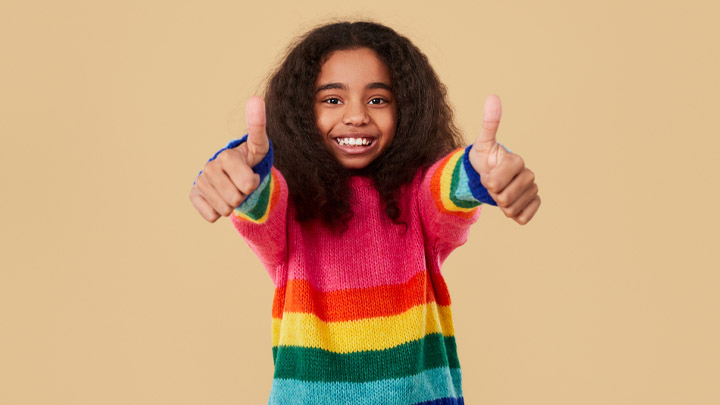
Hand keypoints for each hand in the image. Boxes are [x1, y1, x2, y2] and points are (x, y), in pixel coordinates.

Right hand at [189, 96, 269, 221]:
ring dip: (232, 204)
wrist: (232, 172)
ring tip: (232, 189)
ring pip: (224, 210)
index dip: (253, 184)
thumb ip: (258, 126)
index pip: (247, 185)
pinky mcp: (193, 194)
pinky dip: (218, 211)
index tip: (250, 174)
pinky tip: (219, 197)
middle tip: (241, 184)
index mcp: (226, 156)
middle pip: (235, 200)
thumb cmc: (249, 160)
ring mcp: (200, 182)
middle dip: (243, 196)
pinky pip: (211, 216)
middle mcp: (210, 167)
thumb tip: (256, 99)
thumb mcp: (259, 146)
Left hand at [468, 95, 540, 224]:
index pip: (495, 183)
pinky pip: (523, 218)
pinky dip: (513, 214)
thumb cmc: (485, 158)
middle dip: (492, 194)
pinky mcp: (534, 204)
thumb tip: (493, 96)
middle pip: (503, 199)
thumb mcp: (482, 143)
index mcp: (517, 161)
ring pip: (511, 210)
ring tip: (500, 192)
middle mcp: (529, 175)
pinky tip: (510, 203)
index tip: (487, 173)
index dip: (486, 181)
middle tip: (492, 184)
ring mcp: (532, 190)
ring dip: (500, 204)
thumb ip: (489, 123)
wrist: (489, 175)